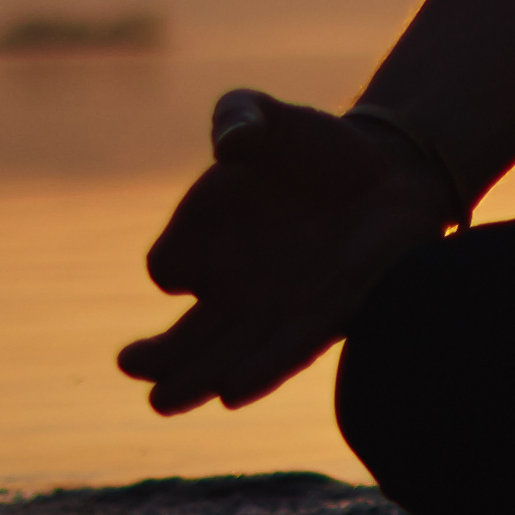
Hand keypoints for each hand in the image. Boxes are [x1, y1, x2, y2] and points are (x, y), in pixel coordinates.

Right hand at [117, 91, 455, 414]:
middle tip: (129, 366)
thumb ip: (238, 115)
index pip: (170, 267)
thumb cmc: (309, 147)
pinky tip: (234, 391)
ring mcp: (284, 310)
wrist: (386, 166)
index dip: (170, 265)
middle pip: (187, 338)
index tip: (175, 265)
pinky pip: (293, 348)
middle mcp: (238, 290)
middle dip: (158, 358)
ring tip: (166, 400)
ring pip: (231, 358)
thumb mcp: (267, 117)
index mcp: (207, 243)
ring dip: (201, 378)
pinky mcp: (335, 312)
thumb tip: (232, 145)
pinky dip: (263, 369)